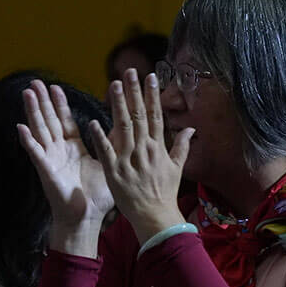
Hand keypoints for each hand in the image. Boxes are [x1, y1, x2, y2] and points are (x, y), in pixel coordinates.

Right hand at [17, 81, 115, 254]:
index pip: (64, 121)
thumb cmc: (97, 196)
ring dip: (32, 112)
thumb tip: (124, 126)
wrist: (87, 218)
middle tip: (35, 82)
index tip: (55, 87)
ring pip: (40, 130)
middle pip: (49, 120)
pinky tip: (19, 127)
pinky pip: (35, 153)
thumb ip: (112, 144)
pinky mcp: (46, 170)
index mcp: (74, 149)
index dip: (59, 104)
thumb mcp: (107, 163)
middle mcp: (59, 151)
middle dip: (42, 101)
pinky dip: (28, 140)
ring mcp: (51, 159)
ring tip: (26, 93)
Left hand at [89, 72, 193, 242]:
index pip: (155, 114)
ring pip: (122, 127)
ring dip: (118, 105)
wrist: (154, 215)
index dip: (152, 95)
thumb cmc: (165, 192)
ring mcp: (128, 159)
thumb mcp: (177, 168)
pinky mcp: (114, 171)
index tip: (150, 76)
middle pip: (138, 115)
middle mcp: (144, 149)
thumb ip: (182, 146)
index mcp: (158, 146)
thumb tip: (191, 129)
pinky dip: (100, 137)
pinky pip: (106, 151)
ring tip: (114, 85)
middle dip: (134, 92)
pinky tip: (94, 121)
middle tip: (129, 71)